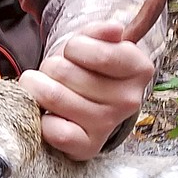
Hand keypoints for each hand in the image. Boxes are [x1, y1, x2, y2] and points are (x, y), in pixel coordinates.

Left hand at [18, 21, 153, 160]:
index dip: (73, 47)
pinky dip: (43, 119)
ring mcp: (109, 125)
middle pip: (64, 71)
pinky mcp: (88, 147)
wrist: (88, 99)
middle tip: (58, 73)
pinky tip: (50, 114)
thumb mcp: (94, 41)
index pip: (95, 53)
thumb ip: (100, 31)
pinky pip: (55, 131)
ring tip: (47, 88)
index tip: (74, 51)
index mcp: (138, 69)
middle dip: (51, 66)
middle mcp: (129, 100)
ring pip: (54, 97)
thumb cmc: (89, 66)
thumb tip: (115, 30)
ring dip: (39, 87)